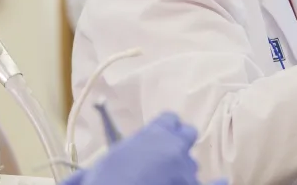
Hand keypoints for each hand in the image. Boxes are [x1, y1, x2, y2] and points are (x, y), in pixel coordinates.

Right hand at [74, 112, 224, 184]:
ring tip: (171, 179)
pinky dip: (218, 183)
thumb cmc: (103, 183)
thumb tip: (72, 181)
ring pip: (192, 163)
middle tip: (171, 152)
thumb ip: (93, 167)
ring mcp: (187, 170)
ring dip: (183, 170)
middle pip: (187, 135)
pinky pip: (214, 184)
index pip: (169, 119)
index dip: (164, 127)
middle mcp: (174, 147)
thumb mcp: (92, 171)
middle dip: (180, 142)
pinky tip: (224, 180)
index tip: (159, 135)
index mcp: (152, 134)